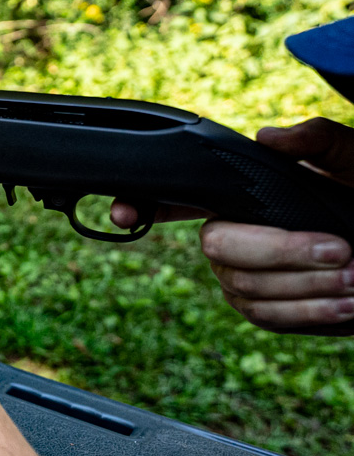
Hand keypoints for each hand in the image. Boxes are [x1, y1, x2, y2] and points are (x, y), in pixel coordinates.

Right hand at [113, 117, 353, 333]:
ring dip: (307, 287)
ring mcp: (245, 277)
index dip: (140, 204)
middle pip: (220, 249)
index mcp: (244, 196)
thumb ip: (319, 140)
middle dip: (281, 253)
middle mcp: (235, 236)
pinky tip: (347, 305)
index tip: (124, 213)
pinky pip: (267, 318)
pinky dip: (310, 313)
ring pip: (246, 290)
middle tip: (341, 251)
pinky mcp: (266, 311)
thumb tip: (270, 137)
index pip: (178, 197)